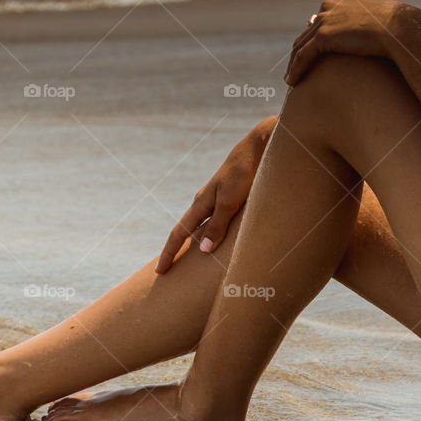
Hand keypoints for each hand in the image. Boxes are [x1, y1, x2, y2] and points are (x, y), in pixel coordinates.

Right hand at [155, 119, 273, 272]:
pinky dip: (211, 235)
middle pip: (186, 232)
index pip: (179, 234)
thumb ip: (218, 225)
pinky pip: (216, 222)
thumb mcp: (230, 201)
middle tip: (168, 270)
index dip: (169, 253)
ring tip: (192, 262)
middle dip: (176, 251)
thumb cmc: (244, 174)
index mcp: (201, 204)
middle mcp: (206, 203)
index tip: (160, 271)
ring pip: (201, 227)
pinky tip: (218, 242)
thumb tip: (202, 250)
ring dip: (195, 244)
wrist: (260, 148)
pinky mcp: (231, 198)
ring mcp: (217, 200)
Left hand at [285, 0, 409, 84]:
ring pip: (301, 45)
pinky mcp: (324, 35)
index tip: (307, 55)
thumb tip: (370, 41)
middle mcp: (330, 5)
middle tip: (294, 70)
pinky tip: (292, 82)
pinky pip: (303, 55)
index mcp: (342, 0)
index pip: (319, 20)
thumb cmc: (397, 30)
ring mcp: (326, 19)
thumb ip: (366, 29)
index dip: (311, 39)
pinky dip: (295, 70)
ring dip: (293, 64)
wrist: (399, 29)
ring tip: (290, 80)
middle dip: (298, 52)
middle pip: (306, 32)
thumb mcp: (379, 24)